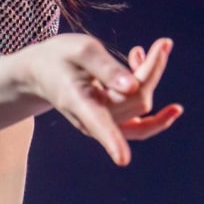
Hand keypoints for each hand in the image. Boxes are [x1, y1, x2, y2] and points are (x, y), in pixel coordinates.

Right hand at [25, 34, 182, 165]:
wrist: (42, 72)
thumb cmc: (60, 57)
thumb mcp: (80, 50)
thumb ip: (106, 67)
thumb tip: (133, 86)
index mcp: (78, 101)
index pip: (98, 123)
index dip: (111, 141)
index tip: (122, 160)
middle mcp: (91, 119)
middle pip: (137, 100)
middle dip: (153, 71)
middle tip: (161, 43)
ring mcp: (103, 125)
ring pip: (143, 106)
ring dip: (154, 79)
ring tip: (150, 50)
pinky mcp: (113, 123)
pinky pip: (142, 122)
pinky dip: (154, 100)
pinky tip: (161, 83)